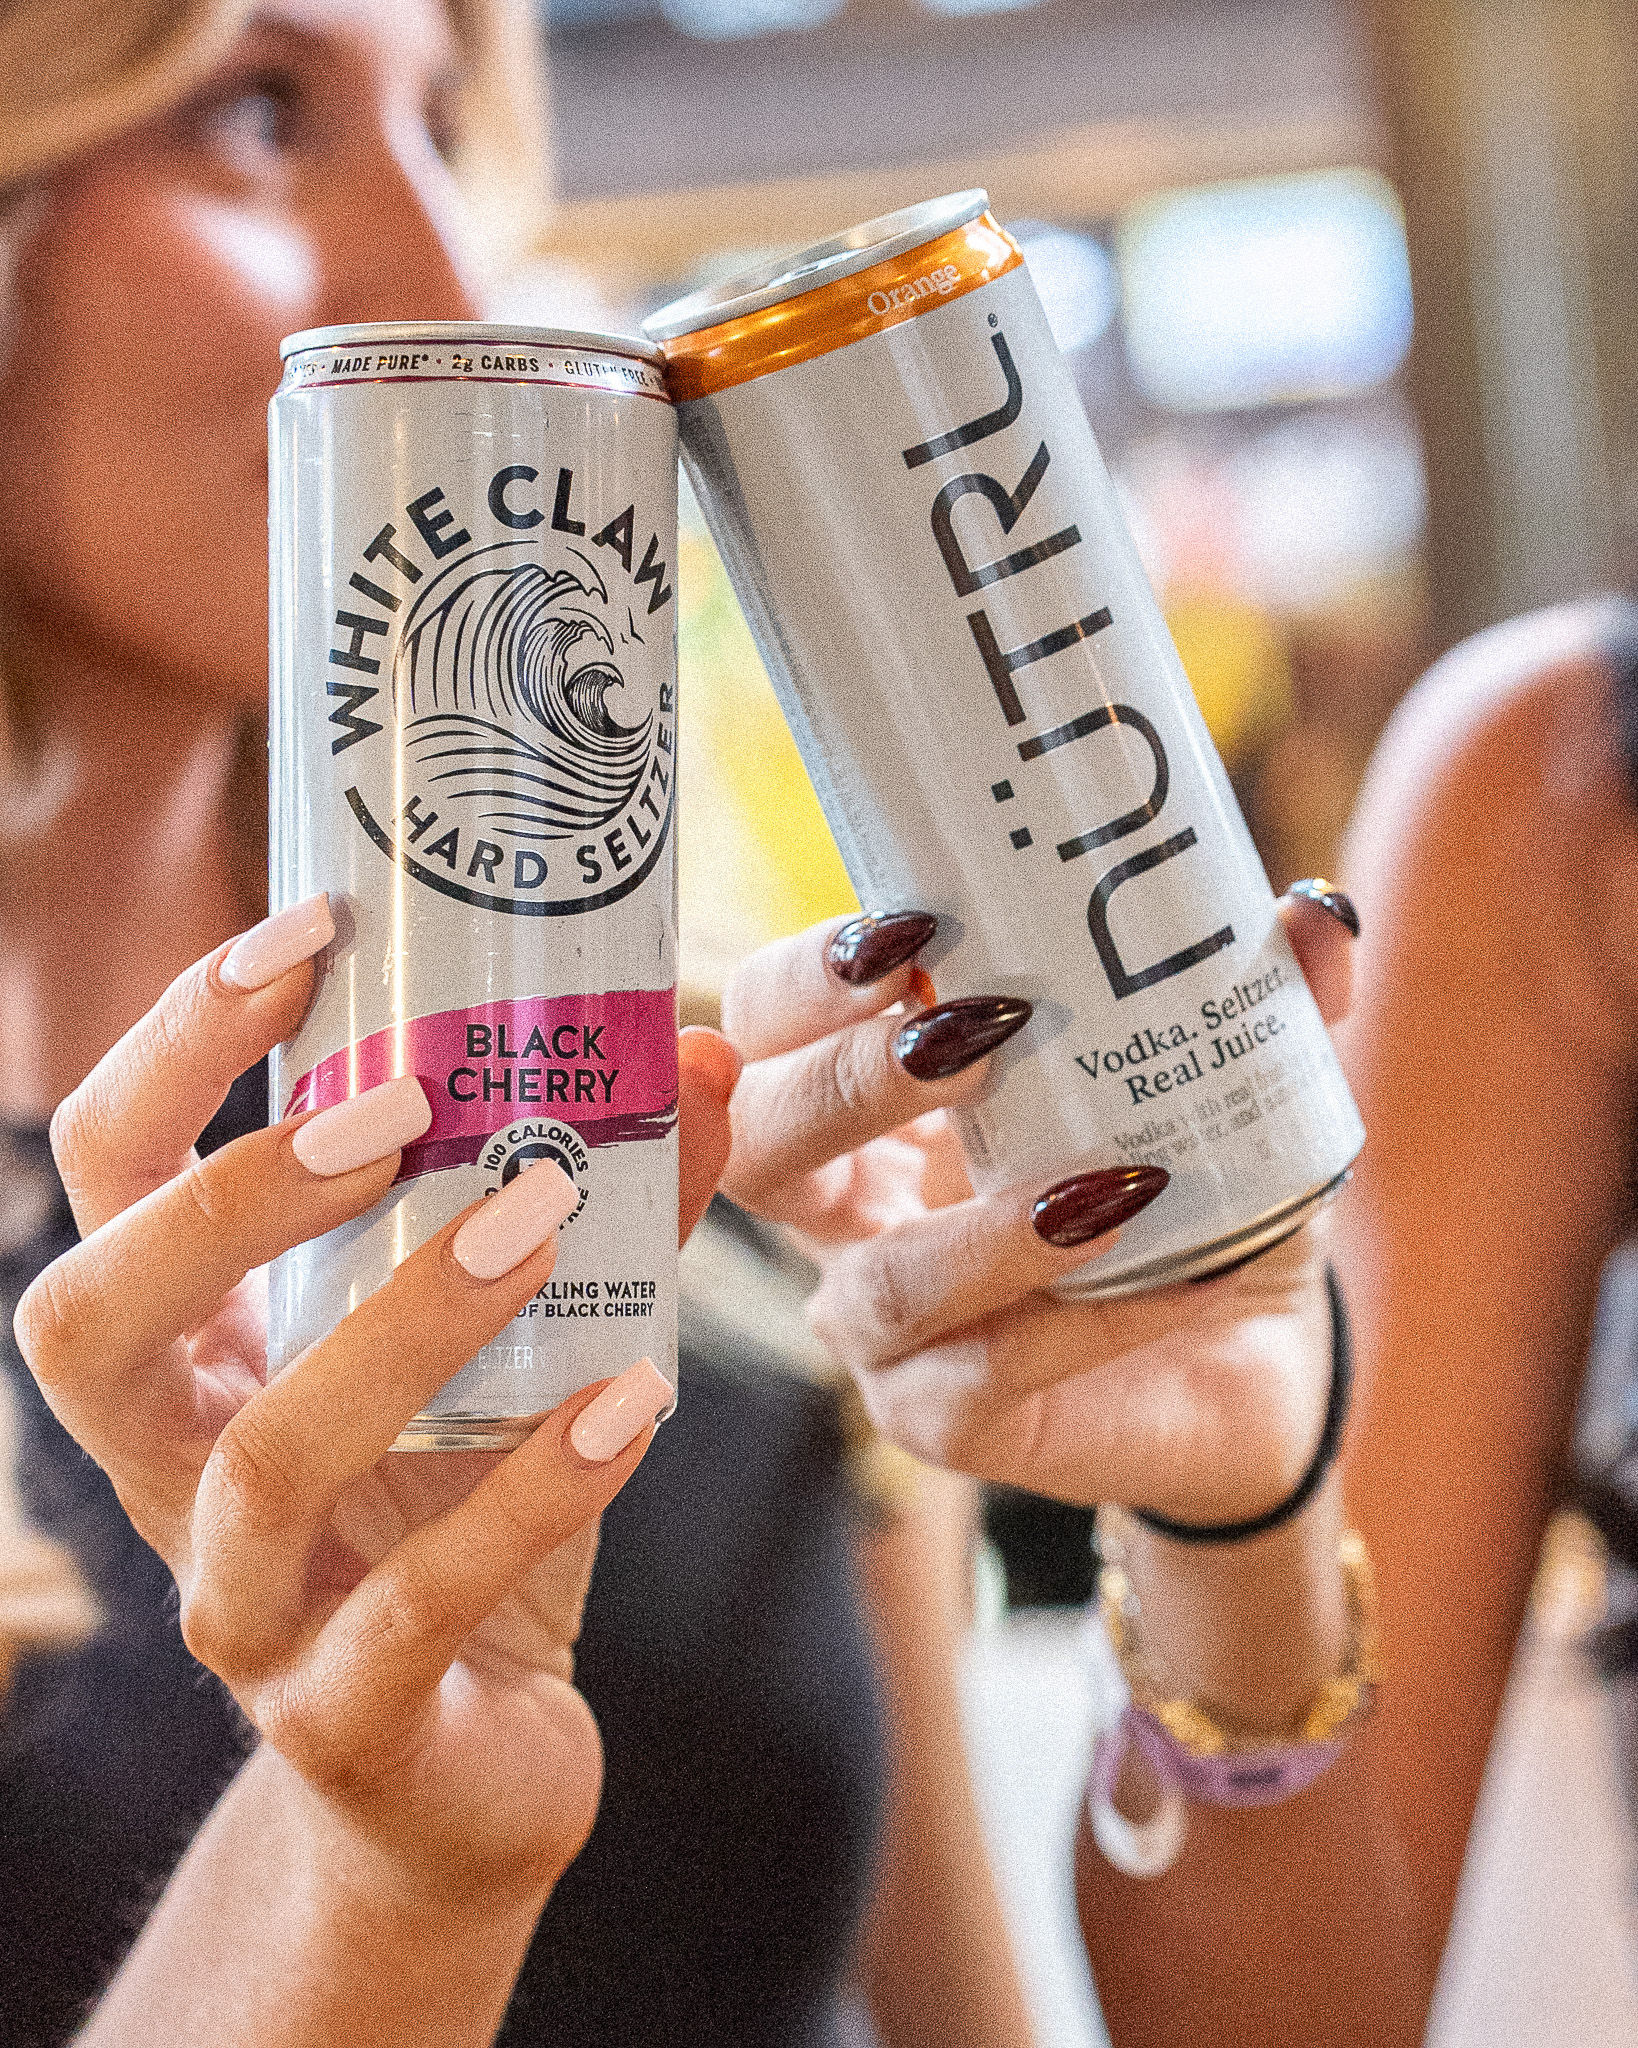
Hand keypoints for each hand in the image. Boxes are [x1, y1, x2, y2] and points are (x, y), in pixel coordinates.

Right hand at [13, 908, 735, 1910]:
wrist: (467, 1767)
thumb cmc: (462, 1522)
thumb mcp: (514, 1350)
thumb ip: (596, 1207)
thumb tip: (700, 1058)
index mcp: (197, 1356)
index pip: (109, 1176)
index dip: (173, 1052)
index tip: (307, 935)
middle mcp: (176, 1475)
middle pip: (95, 1318)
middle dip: (232, 1194)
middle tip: (399, 1108)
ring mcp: (245, 1611)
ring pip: (261, 1467)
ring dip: (403, 1327)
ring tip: (540, 1219)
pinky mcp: (344, 1722)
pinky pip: (412, 1610)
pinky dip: (528, 1496)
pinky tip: (627, 1405)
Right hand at [719, 887, 1357, 1523]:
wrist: (1248, 1356)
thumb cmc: (1188, 1191)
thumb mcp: (1215, 1079)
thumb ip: (1252, 994)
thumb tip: (1318, 912)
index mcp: (876, 1109)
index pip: (769, 1026)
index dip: (805, 979)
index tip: (911, 928)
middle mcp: (851, 1217)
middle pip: (757, 1146)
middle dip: (844, 1082)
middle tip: (972, 1032)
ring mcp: (888, 1333)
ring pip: (876, 1289)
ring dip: (983, 1235)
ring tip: (1103, 1184)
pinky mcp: (947, 1422)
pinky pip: (987, 1377)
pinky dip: (1084, 1323)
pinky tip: (1174, 1272)